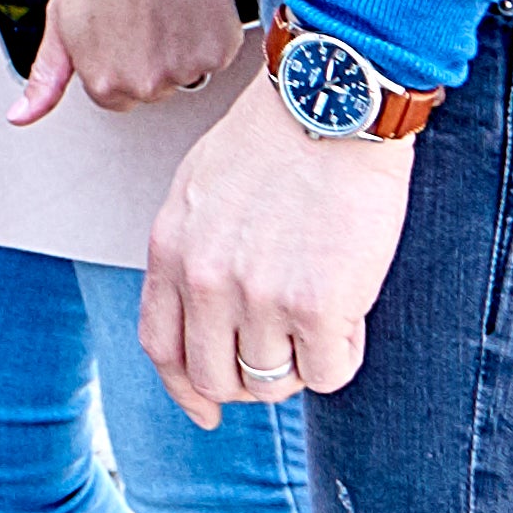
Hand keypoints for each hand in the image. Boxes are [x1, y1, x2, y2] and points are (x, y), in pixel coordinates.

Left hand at [14, 0, 249, 126]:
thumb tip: (20, 117)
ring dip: (178, 47)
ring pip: (184, 72)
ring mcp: (185, 71)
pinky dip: (206, 35)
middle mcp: (146, 86)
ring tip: (163, 6)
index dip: (114, 62)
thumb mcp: (59, 23)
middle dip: (146, 58)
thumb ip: (46, 78)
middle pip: (150, 88)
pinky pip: (214, 55)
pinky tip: (189, 7)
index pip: (113, 98)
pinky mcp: (219, 52)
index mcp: (105, 85)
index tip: (117, 33)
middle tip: (139, 14)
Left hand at [136, 84, 411, 425]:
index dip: (184, 389)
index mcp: (171, 250)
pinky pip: (330, 372)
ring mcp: (259, 297)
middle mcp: (205, 281)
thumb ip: (194, 252)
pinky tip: (350, 310)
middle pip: (215, 379)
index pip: (161, 346)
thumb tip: (206, 312)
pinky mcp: (317, 306)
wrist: (331, 103)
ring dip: (300, 363)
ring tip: (322, 314)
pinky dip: (343, 353)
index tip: (206, 410)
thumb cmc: (276, 138)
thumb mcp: (200, 190)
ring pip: (274, 383)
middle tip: (286, 352)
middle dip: (250, 379)